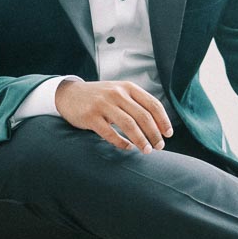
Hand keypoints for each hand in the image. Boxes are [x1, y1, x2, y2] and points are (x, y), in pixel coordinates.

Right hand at [55, 79, 172, 153]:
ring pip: (129, 125)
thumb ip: (136, 104)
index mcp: (128, 87)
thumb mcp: (119, 93)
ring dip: (141, 140)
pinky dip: (121, 142)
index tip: (168, 134)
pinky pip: (110, 133)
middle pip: (143, 116)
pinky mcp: (90, 116)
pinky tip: (128, 147)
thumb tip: (159, 125)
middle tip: (160, 147)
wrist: (69, 94)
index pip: (152, 104)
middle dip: (154, 134)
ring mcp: (103, 104)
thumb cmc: (100, 97)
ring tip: (147, 150)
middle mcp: (117, 93)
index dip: (163, 120)